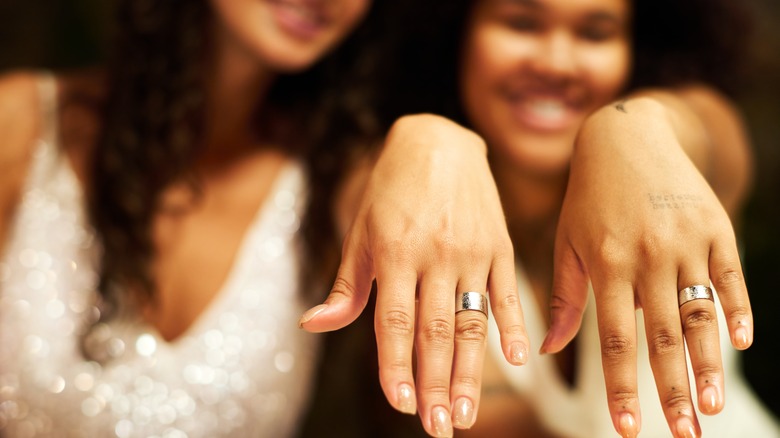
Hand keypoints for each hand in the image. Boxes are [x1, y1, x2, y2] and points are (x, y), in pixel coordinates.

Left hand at [299, 114, 529, 436]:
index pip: (395, 321)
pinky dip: (514, 326)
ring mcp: (472, 251)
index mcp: (395, 253)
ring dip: (470, 370)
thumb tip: (313, 326)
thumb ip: (346, 285)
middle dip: (435, 383)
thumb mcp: (361, 231)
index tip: (399, 403)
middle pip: (436, 330)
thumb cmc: (391, 190)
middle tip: (439, 426)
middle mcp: (436, 255)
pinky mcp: (499, 245)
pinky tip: (516, 361)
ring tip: (467, 410)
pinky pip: (508, 292)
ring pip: (472, 320)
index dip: (396, 365)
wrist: (438, 141)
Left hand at [543, 97, 752, 437]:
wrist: (625, 137)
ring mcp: (685, 241)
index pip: (615, 340)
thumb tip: (548, 352)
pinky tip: (739, 342)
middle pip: (662, 336)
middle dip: (672, 391)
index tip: (625, 429)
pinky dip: (737, 309)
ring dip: (708, 364)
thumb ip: (564, 299)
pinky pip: (730, 276)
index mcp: (607, 264)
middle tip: (684, 435)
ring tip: (713, 407)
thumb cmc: (588, 200)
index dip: (622, 387)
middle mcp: (647, 256)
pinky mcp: (715, 227)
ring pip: (699, 313)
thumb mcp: (567, 244)